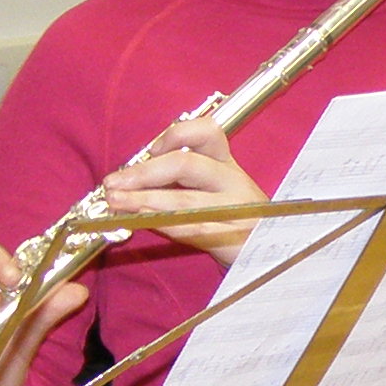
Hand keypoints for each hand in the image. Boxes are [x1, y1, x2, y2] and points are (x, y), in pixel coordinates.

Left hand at [101, 120, 263, 261]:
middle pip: (187, 165)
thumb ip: (180, 180)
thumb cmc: (233, 220)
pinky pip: (191, 228)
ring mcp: (234, 211)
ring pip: (183, 200)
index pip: (207, 131)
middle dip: (143, 173)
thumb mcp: (215, 191)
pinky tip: (140, 220)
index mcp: (227, 164)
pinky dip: (161, 222)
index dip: (174, 135)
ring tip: (116, 202)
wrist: (271, 254)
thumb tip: (132, 178)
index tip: (149, 150)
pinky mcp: (230, 238)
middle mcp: (233, 182)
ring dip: (142, 200)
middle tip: (114, 183)